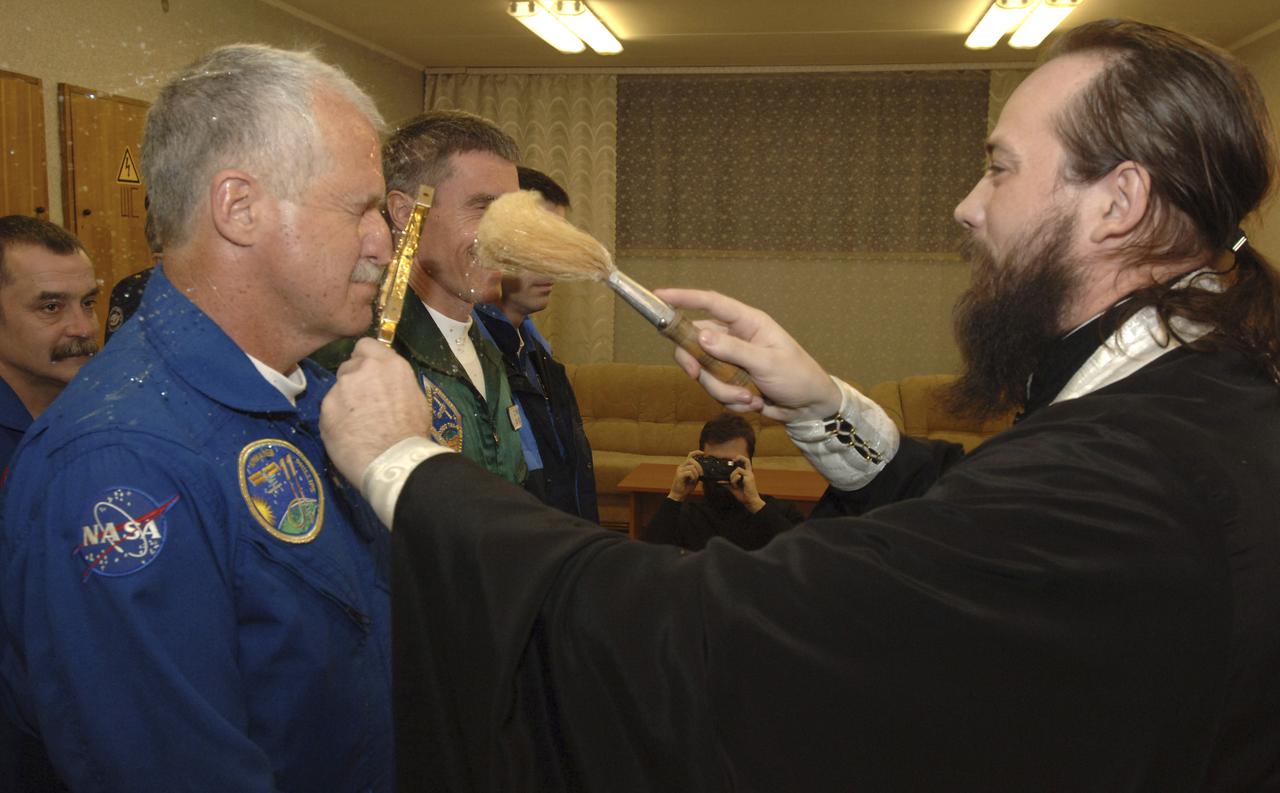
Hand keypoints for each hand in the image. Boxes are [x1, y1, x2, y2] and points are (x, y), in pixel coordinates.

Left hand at [320, 338, 428, 483]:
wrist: (394, 461)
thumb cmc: (413, 433)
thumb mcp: (415, 398)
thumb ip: (396, 383)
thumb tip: (387, 385)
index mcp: (390, 364)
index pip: (366, 344)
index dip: (365, 359)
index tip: (369, 373)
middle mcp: (363, 369)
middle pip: (349, 366)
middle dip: (354, 380)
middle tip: (363, 402)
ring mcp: (341, 387)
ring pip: (337, 388)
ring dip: (344, 400)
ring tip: (355, 424)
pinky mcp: (326, 408)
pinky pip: (329, 409)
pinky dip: (335, 419)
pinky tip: (347, 435)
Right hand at [654, 288, 841, 422]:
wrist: (810, 407)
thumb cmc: (797, 376)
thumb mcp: (768, 362)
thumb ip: (734, 350)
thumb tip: (700, 337)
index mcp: (748, 323)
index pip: (711, 304)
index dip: (684, 297)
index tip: (659, 295)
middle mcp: (735, 338)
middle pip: (696, 342)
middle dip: (696, 363)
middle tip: (694, 375)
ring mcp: (731, 361)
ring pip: (704, 372)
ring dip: (723, 390)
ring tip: (751, 398)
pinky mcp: (731, 382)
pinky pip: (715, 390)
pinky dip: (731, 401)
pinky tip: (754, 402)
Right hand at [668, 451, 703, 501]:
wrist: (679, 494)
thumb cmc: (686, 486)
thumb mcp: (695, 478)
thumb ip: (697, 472)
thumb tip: (704, 468)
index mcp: (685, 466)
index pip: (690, 455)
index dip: (697, 452)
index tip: (703, 453)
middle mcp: (682, 466)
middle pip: (692, 460)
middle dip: (699, 466)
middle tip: (701, 474)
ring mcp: (680, 470)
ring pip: (692, 467)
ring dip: (696, 474)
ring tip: (694, 480)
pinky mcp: (679, 475)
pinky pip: (689, 472)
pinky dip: (693, 477)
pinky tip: (692, 481)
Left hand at [726, 456, 765, 512]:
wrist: (750, 501)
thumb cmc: (743, 495)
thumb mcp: (733, 488)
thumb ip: (727, 483)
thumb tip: (718, 481)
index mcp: (746, 475)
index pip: (745, 463)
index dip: (739, 459)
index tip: (733, 460)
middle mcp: (749, 473)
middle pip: (746, 460)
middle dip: (739, 457)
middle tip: (733, 460)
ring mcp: (749, 475)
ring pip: (737, 469)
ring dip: (732, 476)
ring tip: (734, 485)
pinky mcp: (748, 477)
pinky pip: (738, 474)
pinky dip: (734, 480)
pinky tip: (735, 486)